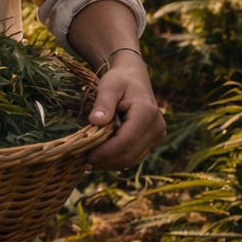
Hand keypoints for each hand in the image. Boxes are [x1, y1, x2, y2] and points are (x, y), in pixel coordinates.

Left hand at [85, 51, 165, 169]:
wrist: (134, 78)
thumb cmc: (119, 80)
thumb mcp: (108, 86)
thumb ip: (103, 103)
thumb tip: (95, 121)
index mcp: (147, 112)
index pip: (126, 140)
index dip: (106, 152)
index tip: (87, 156)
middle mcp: (157, 127)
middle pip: (130, 153)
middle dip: (106, 161)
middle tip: (84, 163)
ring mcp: (157, 136)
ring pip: (132, 158)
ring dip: (111, 163)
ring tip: (90, 162)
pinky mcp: (152, 141)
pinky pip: (134, 155)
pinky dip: (117, 159)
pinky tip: (101, 158)